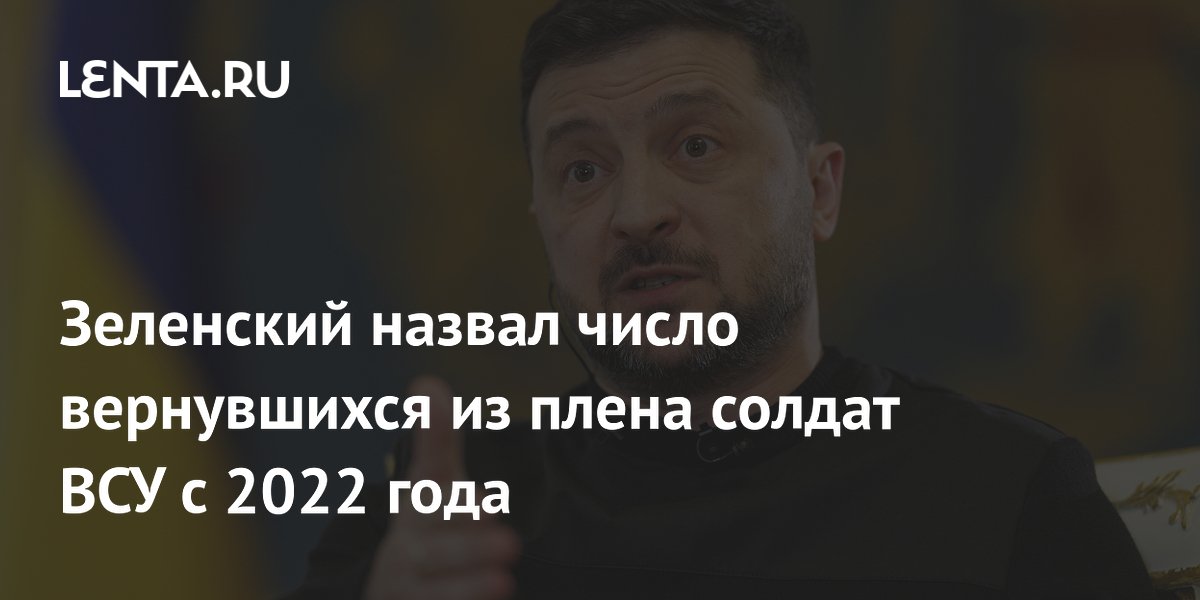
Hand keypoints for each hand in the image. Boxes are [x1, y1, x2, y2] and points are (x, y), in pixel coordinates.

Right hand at [364, 376, 519, 599]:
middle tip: (508, 541)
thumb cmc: (423, 528)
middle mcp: (408, 548)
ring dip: (468, 587)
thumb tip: (426, 383)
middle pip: (433, 548)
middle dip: (467, 545)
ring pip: (436, 591)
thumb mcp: (431, 485)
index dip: (435, 452)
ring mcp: (410, 589)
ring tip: (502, 580)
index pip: (425, 479)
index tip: (445, 424)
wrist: (388, 590)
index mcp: (415, 507)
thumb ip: (436, 439)